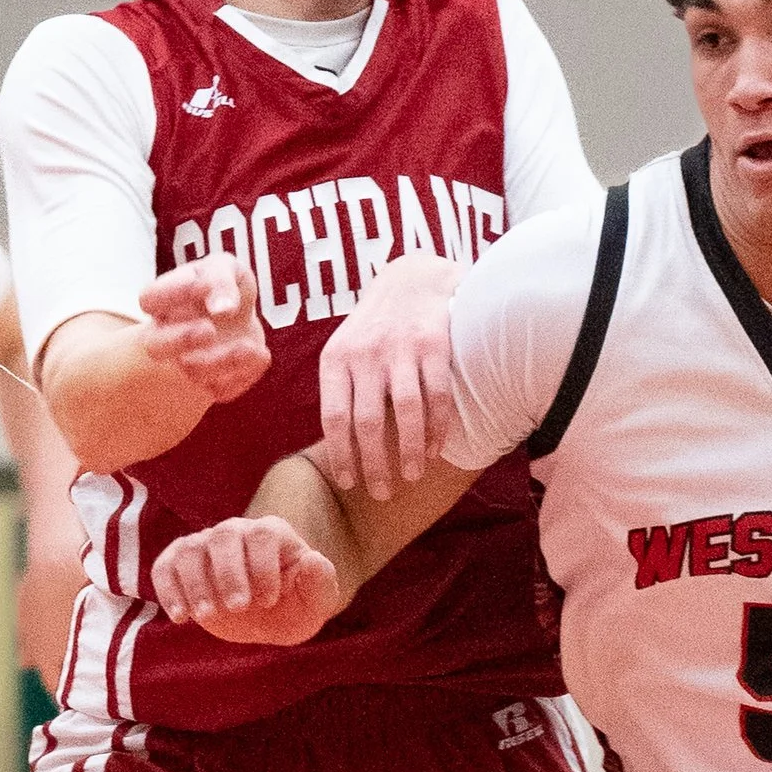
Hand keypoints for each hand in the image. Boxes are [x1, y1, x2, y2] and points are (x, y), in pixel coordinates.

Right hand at [139, 256, 268, 406]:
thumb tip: (223, 309)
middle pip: (155, 346)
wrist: (240, 317)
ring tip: (251, 347)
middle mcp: (166, 335)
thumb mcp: (226, 268)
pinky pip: (220, 388)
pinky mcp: (210, 384)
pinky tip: (261, 355)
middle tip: (210, 329)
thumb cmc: (225, 287)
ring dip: (222, 361)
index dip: (170, 293)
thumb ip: (220, 279)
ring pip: (192, 372)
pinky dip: (243, 374)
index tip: (199, 284)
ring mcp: (185, 362)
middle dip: (182, 340)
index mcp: (162, 302)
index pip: (149, 299)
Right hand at [151, 516, 341, 646]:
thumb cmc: (293, 607)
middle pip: (223, 537)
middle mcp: (235, 531)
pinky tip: (180, 618)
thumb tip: (313, 560)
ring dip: (196, 584)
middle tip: (238, 609)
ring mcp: (205, 544)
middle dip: (229, 573)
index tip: (269, 601)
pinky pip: (165, 566)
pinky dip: (167, 590)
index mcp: (272, 533)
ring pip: (190, 550)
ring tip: (206, 617)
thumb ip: (320, 583)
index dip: (263, 567)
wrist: (264, 619)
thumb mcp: (315, 603)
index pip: (263, 536)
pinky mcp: (179, 563)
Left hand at [318, 253, 459, 499]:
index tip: (349, 483)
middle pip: (368, 421)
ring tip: (412, 477)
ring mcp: (401, 347)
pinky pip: (437, 395)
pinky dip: (437, 427)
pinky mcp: (434, 343)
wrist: (412, 278)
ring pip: (406, 411)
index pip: (334, 418)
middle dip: (375, 464)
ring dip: (410, 450)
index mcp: (336, 359)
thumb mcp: (346, 349)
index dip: (342, 456)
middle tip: (382, 493)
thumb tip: (341, 450)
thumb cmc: (376, 327)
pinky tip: (436, 449)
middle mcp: (365, 352)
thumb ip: (343, 390)